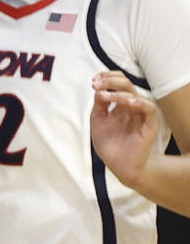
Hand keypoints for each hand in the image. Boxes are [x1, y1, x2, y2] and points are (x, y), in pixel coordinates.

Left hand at [91, 71, 157, 187]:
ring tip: (105, 96)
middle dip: (110, 81)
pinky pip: (150, 109)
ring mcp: (139, 115)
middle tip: (97, 85)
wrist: (119, 166)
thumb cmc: (109, 144)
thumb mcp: (98, 121)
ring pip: (135, 94)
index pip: (117, 82)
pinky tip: (130, 102)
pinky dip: (140, 102)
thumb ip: (99, 105)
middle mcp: (130, 107)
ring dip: (119, 92)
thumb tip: (99, 89)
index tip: (94, 81)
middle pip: (126, 84)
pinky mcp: (148, 126)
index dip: (106, 77)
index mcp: (119, 105)